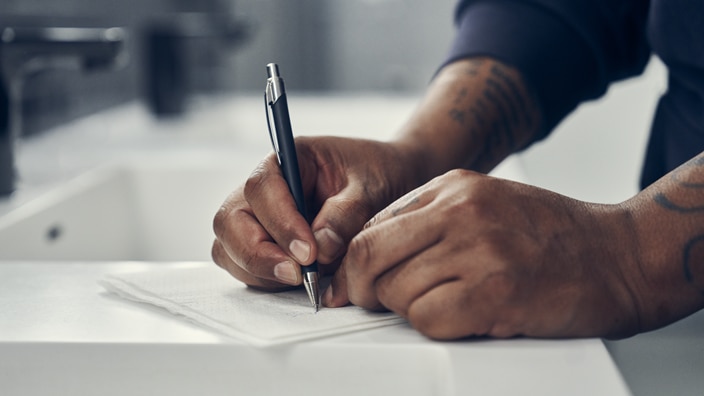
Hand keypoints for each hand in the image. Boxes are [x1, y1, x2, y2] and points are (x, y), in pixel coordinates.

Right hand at [212, 136, 421, 289]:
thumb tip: (321, 246)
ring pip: (229, 246)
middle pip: (231, 219)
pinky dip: (263, 279)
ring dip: (259, 270)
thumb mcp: (372, 187)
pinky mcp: (263, 245)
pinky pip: (243, 266)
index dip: (279, 222)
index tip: (308, 253)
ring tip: (304, 279)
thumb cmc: (378, 176)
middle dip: (258, 253)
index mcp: (288, 159)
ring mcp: (258, 218)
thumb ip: (346, 213)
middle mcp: (265, 188)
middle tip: (298, 275)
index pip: (262, 186)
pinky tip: (299, 280)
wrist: (388, 185)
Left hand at [324, 169, 641, 338]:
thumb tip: (368, 256)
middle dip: (362, 289)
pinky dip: (436, 326)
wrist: (616, 256)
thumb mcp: (483, 203)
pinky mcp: (494, 293)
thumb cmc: (550, 235)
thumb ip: (427, 221)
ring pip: (396, 293)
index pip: (370, 227)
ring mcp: (478, 250)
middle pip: (369, 257)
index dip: (352, 263)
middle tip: (374, 302)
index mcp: (452, 187)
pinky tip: (465, 316)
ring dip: (409, 309)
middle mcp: (460, 211)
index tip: (350, 283)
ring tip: (445, 304)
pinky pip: (427, 320)